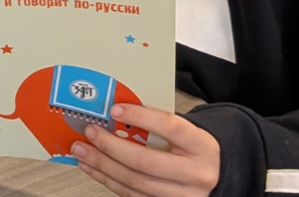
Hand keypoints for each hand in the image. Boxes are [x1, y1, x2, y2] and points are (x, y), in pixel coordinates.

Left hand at [73, 104, 219, 196]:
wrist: (216, 176)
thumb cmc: (194, 151)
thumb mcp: (186, 134)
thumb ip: (158, 125)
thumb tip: (116, 114)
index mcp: (202, 147)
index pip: (170, 127)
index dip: (140, 117)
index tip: (115, 109)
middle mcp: (195, 174)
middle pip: (145, 161)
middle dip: (110, 146)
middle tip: (90, 132)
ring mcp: (182, 195)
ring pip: (135, 182)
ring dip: (102, 165)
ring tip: (82, 151)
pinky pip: (131, 195)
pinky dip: (108, 180)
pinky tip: (94, 168)